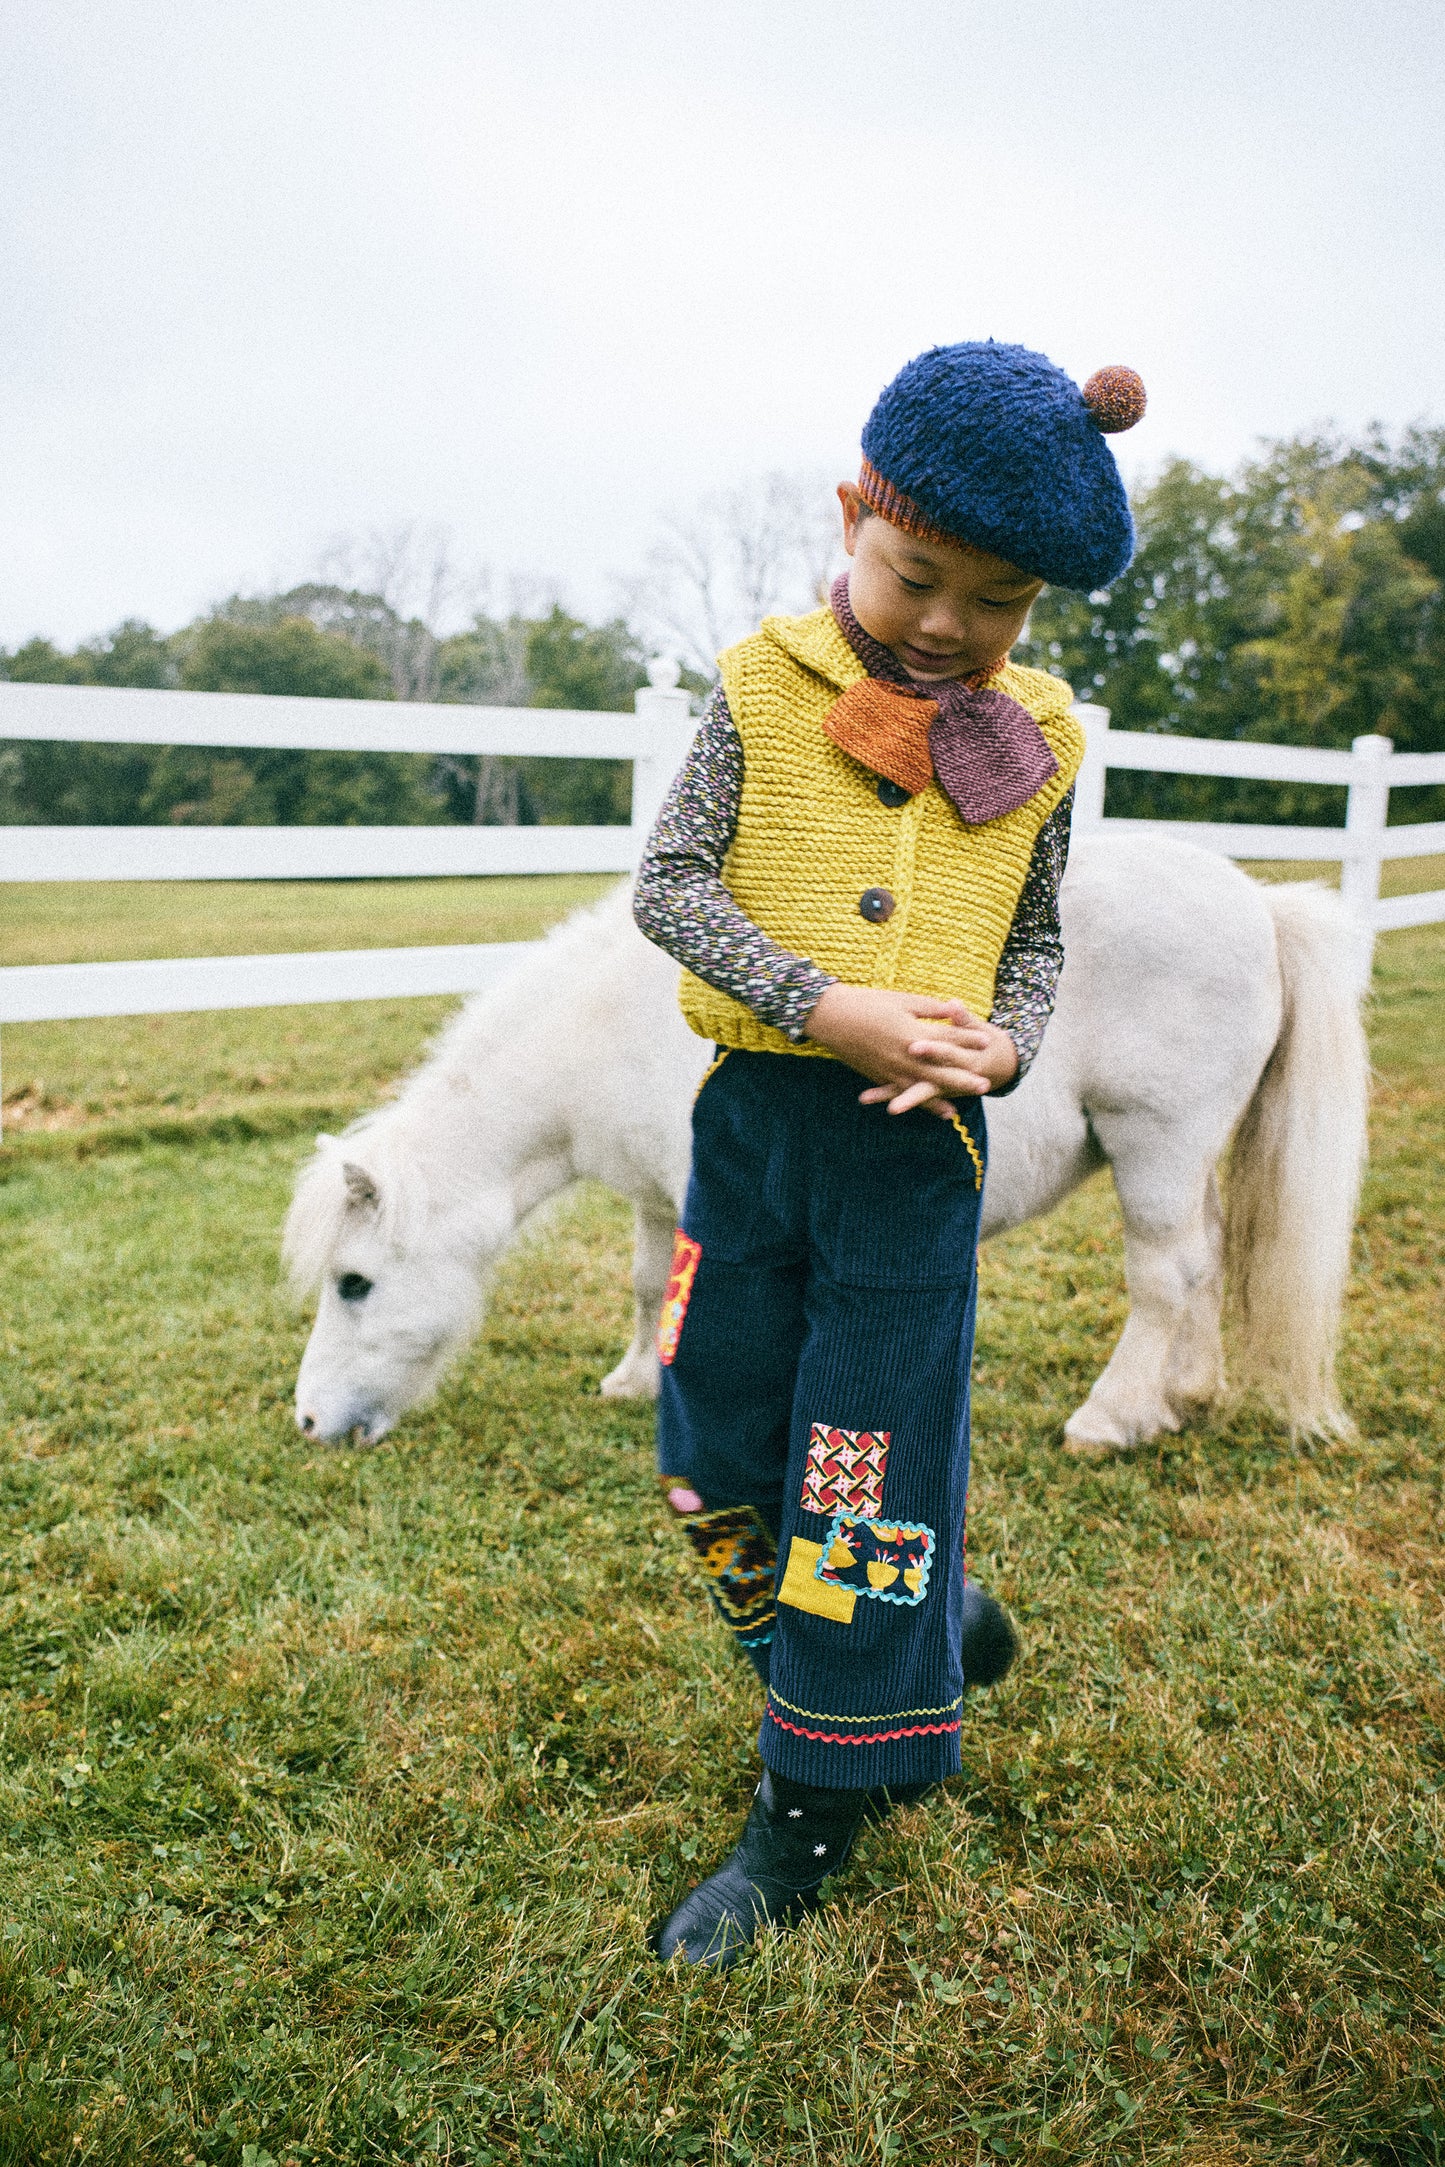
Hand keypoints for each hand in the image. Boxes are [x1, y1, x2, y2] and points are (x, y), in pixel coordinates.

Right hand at [804, 985, 1017, 1115]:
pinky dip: (917, 1104)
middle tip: (984, 1085)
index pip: (947, 1037)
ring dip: (940, 1098)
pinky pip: (901, 1093)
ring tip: (958, 1110)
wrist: (831, 1017)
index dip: (968, 1039)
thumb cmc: (867, 1003)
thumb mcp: (902, 1000)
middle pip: (939, 1069)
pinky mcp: (879, 1075)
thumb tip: (953, 1009)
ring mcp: (891, 1068)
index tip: (987, 1042)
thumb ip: (930, 1008)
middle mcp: (904, 1055)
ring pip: (920, 1087)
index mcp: (912, 1032)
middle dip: (962, 1078)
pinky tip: (930, 1112)